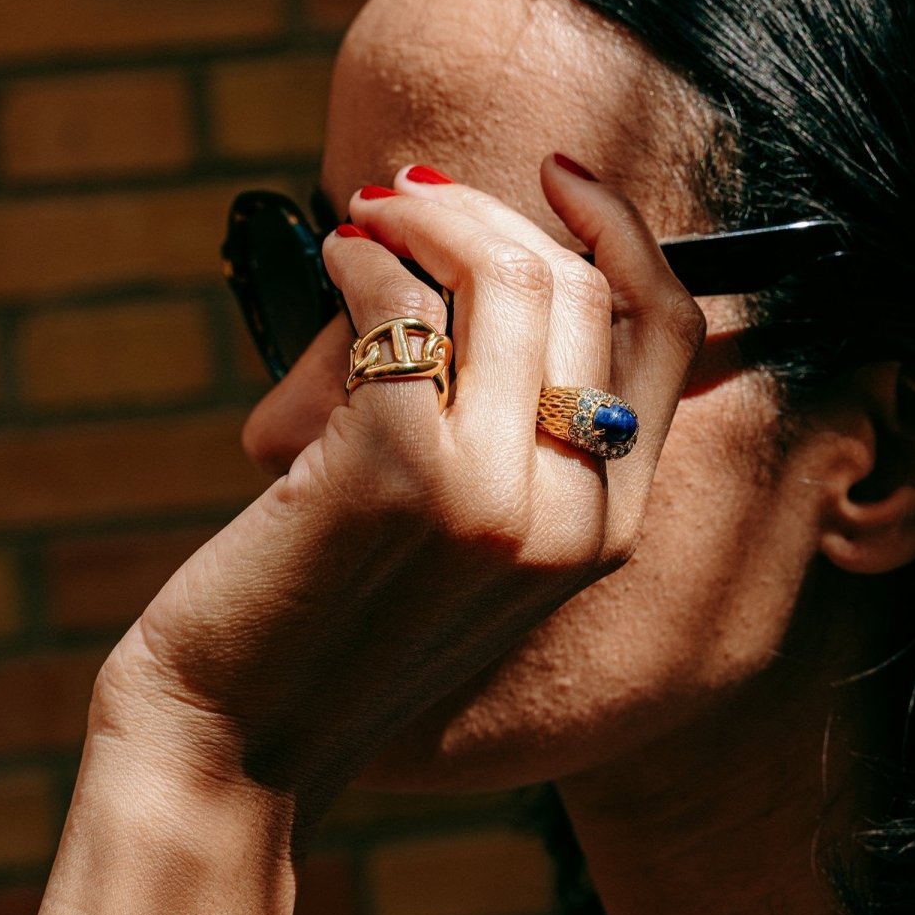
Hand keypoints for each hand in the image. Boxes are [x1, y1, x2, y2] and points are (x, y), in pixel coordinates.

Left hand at [92, 155, 705, 817]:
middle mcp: (577, 517)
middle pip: (582, 287)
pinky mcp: (400, 474)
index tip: (564, 177)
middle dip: (489, 212)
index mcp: (611, 528)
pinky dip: (362, 260)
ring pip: (507, 278)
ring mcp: (496, 500)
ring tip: (363, 219)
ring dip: (424, 216)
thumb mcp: (473, 536)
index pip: (670, 335)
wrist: (243, 737)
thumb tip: (476, 257)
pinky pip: (400, 305)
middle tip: (407, 193)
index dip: (626, 233)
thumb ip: (514, 426)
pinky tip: (333, 264)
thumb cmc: (346, 617)